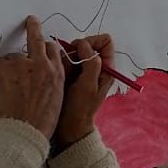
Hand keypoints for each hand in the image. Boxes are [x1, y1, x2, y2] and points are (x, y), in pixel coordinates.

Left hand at [0, 17, 64, 138]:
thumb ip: (51, 81)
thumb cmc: (40, 122)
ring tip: (10, 86)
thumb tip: (43, 75)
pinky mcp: (6, 68)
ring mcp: (23, 64)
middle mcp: (42, 64)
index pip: (53, 50)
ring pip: (13, 56)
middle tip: (31, 21)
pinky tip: (1, 85)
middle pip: (37, 39)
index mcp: (56, 73)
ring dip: (10, 66)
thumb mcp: (57, 99)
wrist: (24, 130)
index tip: (44, 42)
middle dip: (34, 27)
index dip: (46, 47)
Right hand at [55, 32, 115, 148]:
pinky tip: (60, 76)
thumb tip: (84, 45)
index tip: (80, 51)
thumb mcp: (88, 86)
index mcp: (107, 68)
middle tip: (70, 65)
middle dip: (75, 51)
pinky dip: (61, 64)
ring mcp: (84, 69)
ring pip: (74, 51)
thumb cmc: (80, 109)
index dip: (91, 42)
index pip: (104, 41)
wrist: (69, 125)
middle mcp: (96, 66)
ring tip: (65, 74)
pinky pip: (65, 60)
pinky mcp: (72, 73)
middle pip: (87, 44)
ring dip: (66, 59)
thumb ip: (91, 64)